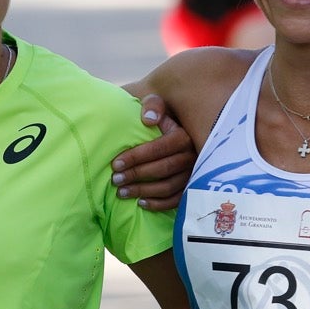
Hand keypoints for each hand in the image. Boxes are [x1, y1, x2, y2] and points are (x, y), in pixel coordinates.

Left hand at [110, 92, 195, 209]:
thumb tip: (148, 119)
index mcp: (184, 136)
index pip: (159, 148)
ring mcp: (194, 173)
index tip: (115, 164)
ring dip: (143, 191)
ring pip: (168, 187)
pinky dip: (159, 204)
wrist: (180, 129)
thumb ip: (153, 105)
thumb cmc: (164, 118)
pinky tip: (141, 203)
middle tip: (115, 180)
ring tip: (122, 192)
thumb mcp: (160, 104)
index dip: (136, 157)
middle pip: (162, 169)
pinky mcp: (192, 187)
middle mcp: (192, 156)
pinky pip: (176, 200)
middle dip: (136, 175)